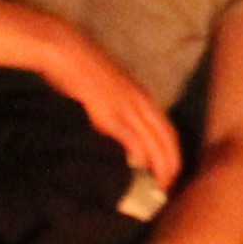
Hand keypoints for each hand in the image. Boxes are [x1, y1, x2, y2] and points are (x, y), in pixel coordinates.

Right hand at [38, 29, 183, 186]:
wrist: (68, 53)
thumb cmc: (85, 72)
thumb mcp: (114, 92)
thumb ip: (122, 112)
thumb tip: (124, 138)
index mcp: (144, 99)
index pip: (169, 132)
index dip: (174, 155)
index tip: (174, 175)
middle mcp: (141, 103)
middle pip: (166, 141)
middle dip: (171, 167)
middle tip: (170, 190)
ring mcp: (126, 108)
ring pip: (153, 143)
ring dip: (159, 167)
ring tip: (159, 188)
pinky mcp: (109, 113)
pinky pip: (131, 138)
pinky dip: (139, 155)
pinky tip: (139, 169)